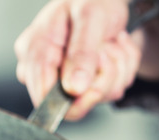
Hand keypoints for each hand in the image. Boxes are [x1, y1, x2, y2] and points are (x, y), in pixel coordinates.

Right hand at [15, 0, 142, 119]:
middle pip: (74, 103)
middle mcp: (46, 67)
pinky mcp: (86, 81)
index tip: (95, 87)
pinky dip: (122, 70)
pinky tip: (115, 47)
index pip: (43, 97)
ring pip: (98, 97)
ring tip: (112, 42)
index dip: (72, 100)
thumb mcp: (90, 17)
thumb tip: (73, 88)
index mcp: (35, 49)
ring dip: (117, 70)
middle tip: (106, 48)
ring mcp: (66, 76)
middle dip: (101, 78)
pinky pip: (111, 90)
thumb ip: (82, 53)